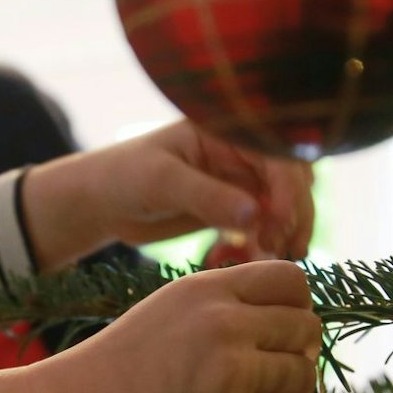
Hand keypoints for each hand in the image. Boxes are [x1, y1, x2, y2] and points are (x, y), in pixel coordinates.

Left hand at [23, 120, 315, 268]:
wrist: (100, 204)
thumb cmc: (123, 177)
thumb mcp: (161, 181)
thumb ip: (207, 196)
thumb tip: (255, 213)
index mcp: (228, 131)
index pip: (277, 155)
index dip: (288, 189)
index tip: (279, 224)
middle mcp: (241, 153)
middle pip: (291, 183)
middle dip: (292, 216)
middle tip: (279, 250)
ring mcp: (239, 183)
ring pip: (281, 209)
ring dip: (282, 235)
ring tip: (265, 260)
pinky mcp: (232, 211)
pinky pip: (262, 230)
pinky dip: (260, 247)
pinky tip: (240, 262)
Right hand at [23, 259, 320, 392]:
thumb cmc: (111, 373)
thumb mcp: (165, 314)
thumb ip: (223, 308)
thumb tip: (298, 323)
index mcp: (206, 290)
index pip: (294, 281)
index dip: (295, 308)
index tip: (276, 334)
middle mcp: (223, 324)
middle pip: (307, 330)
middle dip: (293, 355)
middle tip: (261, 379)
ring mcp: (230, 376)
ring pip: (303, 378)